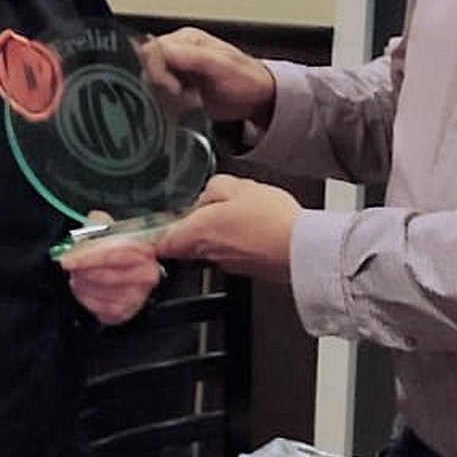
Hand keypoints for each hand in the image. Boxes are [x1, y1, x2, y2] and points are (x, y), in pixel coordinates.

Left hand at [59, 212, 163, 325]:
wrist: (121, 265)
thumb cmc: (113, 246)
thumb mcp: (105, 227)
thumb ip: (98, 223)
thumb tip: (91, 222)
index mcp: (145, 251)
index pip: (114, 255)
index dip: (88, 258)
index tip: (67, 260)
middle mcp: (147, 276)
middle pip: (107, 277)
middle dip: (83, 272)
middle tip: (71, 267)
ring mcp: (138, 296)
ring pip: (102, 294)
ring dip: (83, 285)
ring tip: (78, 277)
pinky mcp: (126, 313)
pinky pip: (101, 310)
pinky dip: (88, 299)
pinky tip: (85, 290)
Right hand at [151, 27, 276, 125]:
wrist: (261, 99)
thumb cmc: (247, 79)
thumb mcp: (220, 64)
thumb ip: (189, 56)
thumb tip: (156, 51)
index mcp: (185, 39)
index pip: (152, 50)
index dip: (156, 70)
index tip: (172, 87)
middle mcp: (177, 53)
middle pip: (147, 68)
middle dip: (161, 86)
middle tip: (184, 96)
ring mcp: (176, 73)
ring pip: (151, 85)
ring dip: (166, 97)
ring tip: (190, 100)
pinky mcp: (177, 91)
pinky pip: (160, 98)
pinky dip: (169, 106)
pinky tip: (187, 106)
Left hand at [156, 174, 299, 284]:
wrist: (303, 249)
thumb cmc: (271, 219)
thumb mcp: (237, 186)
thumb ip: (213, 188)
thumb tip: (207, 195)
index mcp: (197, 232)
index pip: (161, 243)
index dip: (155, 234)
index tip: (153, 226)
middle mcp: (208, 254)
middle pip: (185, 244)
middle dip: (190, 228)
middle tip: (202, 210)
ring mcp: (228, 265)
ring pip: (209, 248)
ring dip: (216, 233)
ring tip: (236, 215)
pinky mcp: (247, 270)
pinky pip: (232, 253)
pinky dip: (237, 242)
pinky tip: (254, 228)